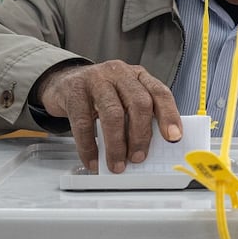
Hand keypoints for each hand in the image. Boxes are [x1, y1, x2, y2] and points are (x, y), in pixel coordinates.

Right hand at [35, 60, 182, 172]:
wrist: (63, 82)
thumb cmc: (100, 96)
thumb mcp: (123, 98)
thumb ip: (138, 116)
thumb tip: (151, 149)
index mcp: (138, 76)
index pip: (160, 93)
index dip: (169, 116)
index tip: (174, 138)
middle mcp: (119, 73)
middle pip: (138, 103)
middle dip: (141, 135)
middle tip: (138, 158)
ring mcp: (96, 80)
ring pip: (112, 114)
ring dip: (117, 145)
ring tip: (117, 165)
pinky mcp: (74, 91)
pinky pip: (83, 123)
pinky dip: (89, 147)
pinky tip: (92, 160)